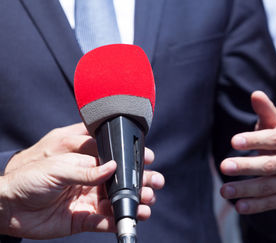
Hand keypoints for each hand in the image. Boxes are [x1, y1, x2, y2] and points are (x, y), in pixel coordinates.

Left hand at [0, 123, 164, 238]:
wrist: (8, 208)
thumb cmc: (28, 178)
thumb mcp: (57, 167)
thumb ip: (86, 169)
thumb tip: (112, 167)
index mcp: (85, 163)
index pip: (114, 160)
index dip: (131, 160)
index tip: (149, 159)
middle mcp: (90, 181)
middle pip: (120, 181)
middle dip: (140, 181)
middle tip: (155, 183)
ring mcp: (88, 200)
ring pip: (117, 201)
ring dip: (134, 201)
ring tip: (147, 202)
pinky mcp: (84, 219)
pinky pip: (105, 221)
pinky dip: (119, 220)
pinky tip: (132, 217)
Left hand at [219, 91, 275, 213]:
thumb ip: (265, 110)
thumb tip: (256, 94)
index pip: (273, 140)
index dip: (254, 140)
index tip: (233, 141)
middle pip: (270, 165)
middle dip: (247, 166)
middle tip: (224, 166)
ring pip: (268, 186)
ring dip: (246, 189)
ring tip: (224, 190)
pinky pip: (271, 203)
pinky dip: (255, 206)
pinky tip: (238, 206)